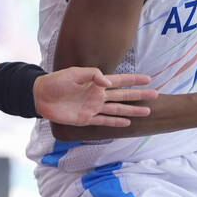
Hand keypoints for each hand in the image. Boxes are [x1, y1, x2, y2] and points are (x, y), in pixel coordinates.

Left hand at [34, 67, 156, 126]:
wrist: (41, 96)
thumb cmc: (56, 82)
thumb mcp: (73, 73)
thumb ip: (91, 75)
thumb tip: (107, 82)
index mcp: (95, 82)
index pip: (119, 80)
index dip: (133, 80)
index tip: (148, 79)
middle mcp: (98, 95)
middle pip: (123, 95)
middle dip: (139, 95)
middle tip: (155, 95)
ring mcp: (93, 107)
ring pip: (118, 109)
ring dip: (132, 110)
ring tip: (147, 111)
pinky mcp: (86, 119)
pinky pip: (104, 121)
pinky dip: (116, 122)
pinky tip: (127, 123)